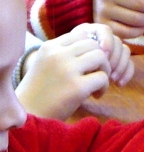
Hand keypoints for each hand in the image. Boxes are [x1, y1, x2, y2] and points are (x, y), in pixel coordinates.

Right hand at [16, 24, 133, 119]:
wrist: (30, 117)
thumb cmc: (43, 91)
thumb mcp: (49, 63)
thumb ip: (67, 52)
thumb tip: (99, 43)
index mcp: (49, 47)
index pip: (81, 34)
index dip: (90, 48)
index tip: (88, 63)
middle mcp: (57, 55)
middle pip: (94, 44)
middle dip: (100, 59)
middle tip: (95, 75)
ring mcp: (67, 70)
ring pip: (101, 57)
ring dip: (105, 70)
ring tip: (96, 84)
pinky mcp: (77, 87)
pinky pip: (103, 77)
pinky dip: (104, 87)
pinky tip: (95, 95)